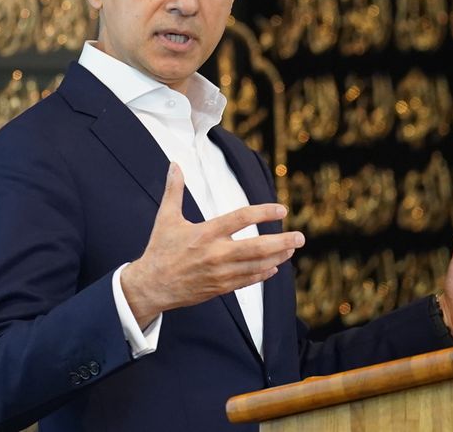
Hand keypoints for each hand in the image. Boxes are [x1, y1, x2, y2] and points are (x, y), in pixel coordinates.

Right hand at [121, 163, 304, 327]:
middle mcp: (216, 254)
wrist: (152, 286)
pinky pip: (248, 280)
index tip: (281, 209)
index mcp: (205, 233)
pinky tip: (273, 267)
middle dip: (282, 241)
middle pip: (257, 247)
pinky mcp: (220, 288)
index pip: (241, 219)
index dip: (264, 212)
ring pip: (257, 265)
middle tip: (300, 237)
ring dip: (277, 257)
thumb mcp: (165, 218)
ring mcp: (220, 273)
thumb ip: (174, 190)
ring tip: (291, 248)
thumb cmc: (159, 250)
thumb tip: (174, 165)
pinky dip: (263, 273)